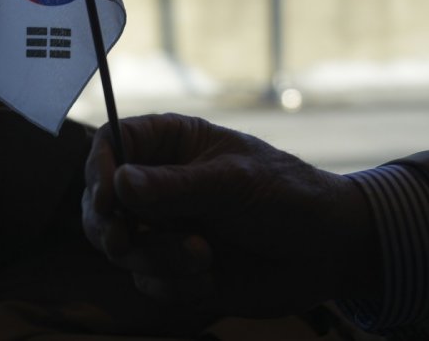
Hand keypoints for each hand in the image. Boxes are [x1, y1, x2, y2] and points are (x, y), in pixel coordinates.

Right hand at [82, 113, 379, 316]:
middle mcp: (156, 183)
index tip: (108, 200)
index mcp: (168, 143)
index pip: (109, 144)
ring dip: (155, 258)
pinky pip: (146, 281)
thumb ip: (177, 186)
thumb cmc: (288, 196)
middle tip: (124, 241)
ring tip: (204, 256)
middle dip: (111, 226)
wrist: (329, 252)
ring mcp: (161, 227)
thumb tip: (120, 183)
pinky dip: (175, 284)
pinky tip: (212, 276)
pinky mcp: (172, 267)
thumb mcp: (236, 183)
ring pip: (121, 247)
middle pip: (99, 202)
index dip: (99, 170)